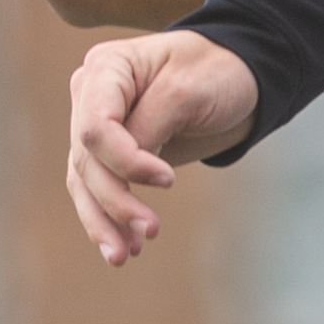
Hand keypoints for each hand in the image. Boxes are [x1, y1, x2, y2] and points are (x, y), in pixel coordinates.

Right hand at [65, 31, 259, 262]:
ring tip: (125, 256)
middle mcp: (91, 95)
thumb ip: (149, 124)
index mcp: (106, 68)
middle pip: (86, 159)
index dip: (125, 161)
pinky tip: (126, 247)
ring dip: (104, 222)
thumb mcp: (188, 90)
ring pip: (85, 182)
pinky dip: (110, 219)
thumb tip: (120, 170)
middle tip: (152, 231)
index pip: (95, 127)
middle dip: (115, 201)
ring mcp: (97, 125)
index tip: (168, 181)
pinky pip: (99, 189)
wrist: (238, 76)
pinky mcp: (111, 153)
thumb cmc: (217, 71)